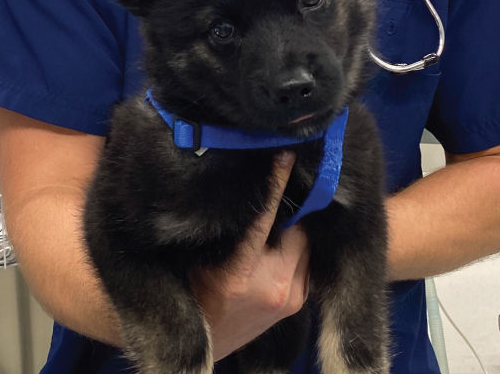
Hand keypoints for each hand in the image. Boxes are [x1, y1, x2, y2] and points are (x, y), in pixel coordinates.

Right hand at [189, 152, 309, 360]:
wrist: (205, 344)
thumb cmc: (191, 292)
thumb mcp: (198, 258)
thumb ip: (221, 229)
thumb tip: (236, 185)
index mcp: (238, 275)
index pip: (264, 218)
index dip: (276, 184)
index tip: (285, 154)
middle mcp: (272, 286)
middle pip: (297, 227)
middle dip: (294, 203)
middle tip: (289, 175)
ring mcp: (290, 297)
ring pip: (307, 243)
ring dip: (299, 223)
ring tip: (291, 200)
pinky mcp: (298, 303)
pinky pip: (308, 260)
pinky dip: (300, 242)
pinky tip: (289, 230)